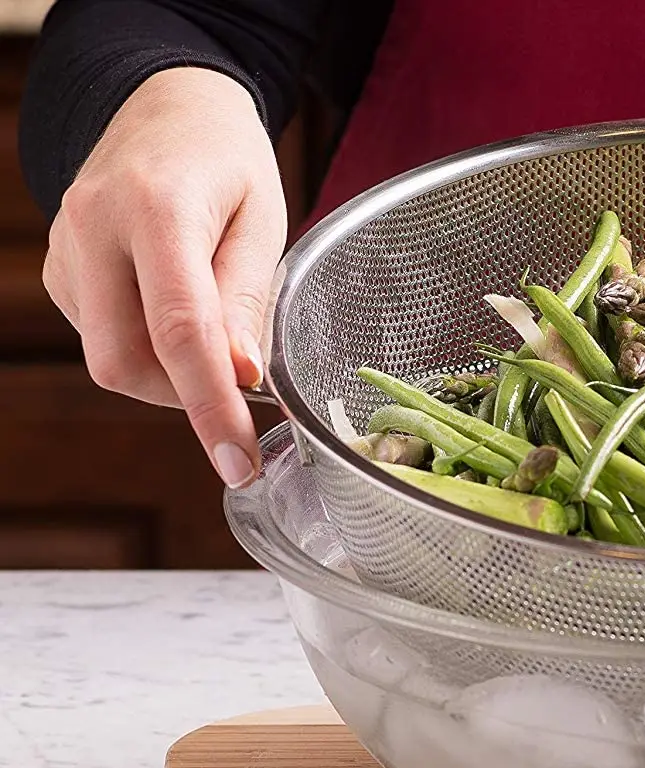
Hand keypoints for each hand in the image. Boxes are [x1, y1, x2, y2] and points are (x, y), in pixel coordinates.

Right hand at [42, 68, 286, 486]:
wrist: (164, 105)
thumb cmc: (227, 162)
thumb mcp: (263, 219)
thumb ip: (248, 299)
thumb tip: (241, 377)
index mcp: (155, 207)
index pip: (180, 331)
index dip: (211, 407)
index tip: (238, 461)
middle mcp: (92, 227)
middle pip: (125, 362)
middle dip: (185, 396)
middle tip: (238, 387)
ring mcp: (63, 248)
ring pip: (110, 360)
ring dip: (168, 374)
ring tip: (211, 331)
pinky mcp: (56, 268)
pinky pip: (101, 338)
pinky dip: (146, 349)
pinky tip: (171, 311)